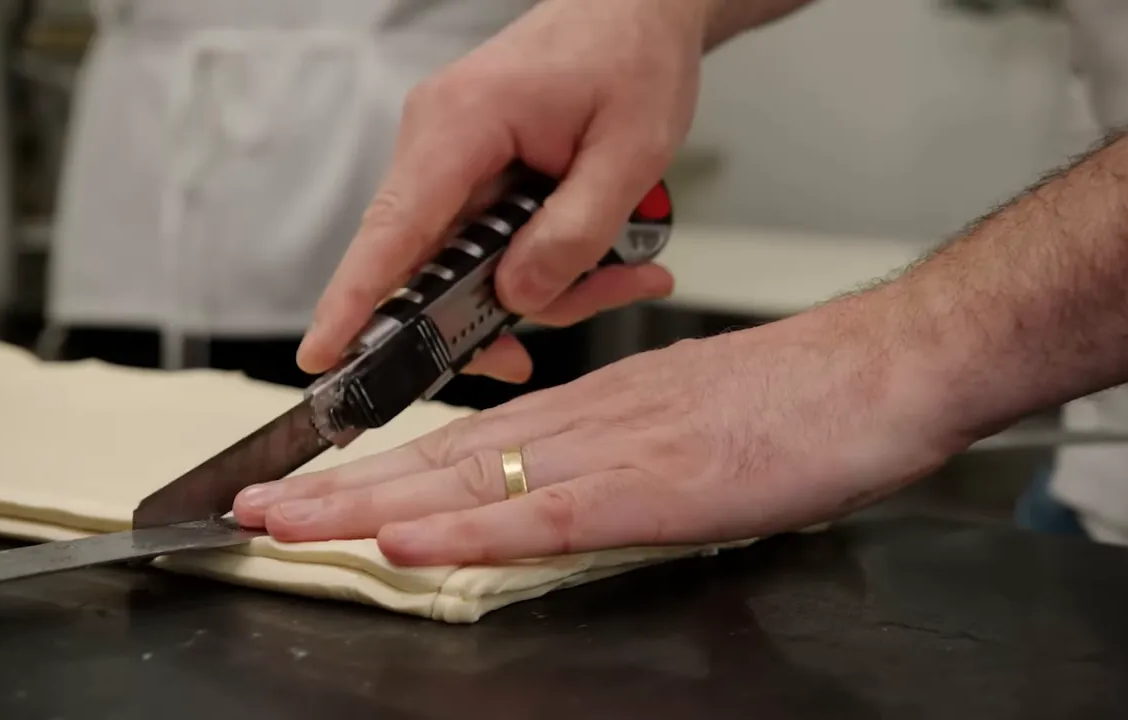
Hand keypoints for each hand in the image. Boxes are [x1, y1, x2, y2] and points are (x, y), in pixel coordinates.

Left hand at [236, 301, 964, 564]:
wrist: (871, 372)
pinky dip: (471, 528)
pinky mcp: (654, 488)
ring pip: (470, 483)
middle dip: (340, 489)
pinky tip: (411, 541)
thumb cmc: (785, 404)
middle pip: (439, 463)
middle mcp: (578, 427)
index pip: (458, 448)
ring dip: (371, 504)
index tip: (308, 490)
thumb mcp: (676, 428)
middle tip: (256, 508)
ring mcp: (611, 454)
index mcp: (583, 416)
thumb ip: (608, 461)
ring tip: (289, 520)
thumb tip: (550, 492)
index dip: (375, 472)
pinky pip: (545, 513)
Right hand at [295, 0, 706, 383]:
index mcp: (461, 124)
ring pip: (468, 268)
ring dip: (542, 290)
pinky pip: (488, 246)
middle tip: (555, 332)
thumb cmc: (630, 56)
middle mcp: (435, 142)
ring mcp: (448, 161)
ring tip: (622, 275)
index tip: (322, 354)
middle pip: (430, 268)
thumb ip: (575, 233)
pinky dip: (541, 266)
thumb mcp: (630, 152)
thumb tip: (517, 299)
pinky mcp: (468, 174)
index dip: (354, 300)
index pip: (393, 229)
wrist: (633, 12)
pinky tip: (602, 262)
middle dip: (493, 318)